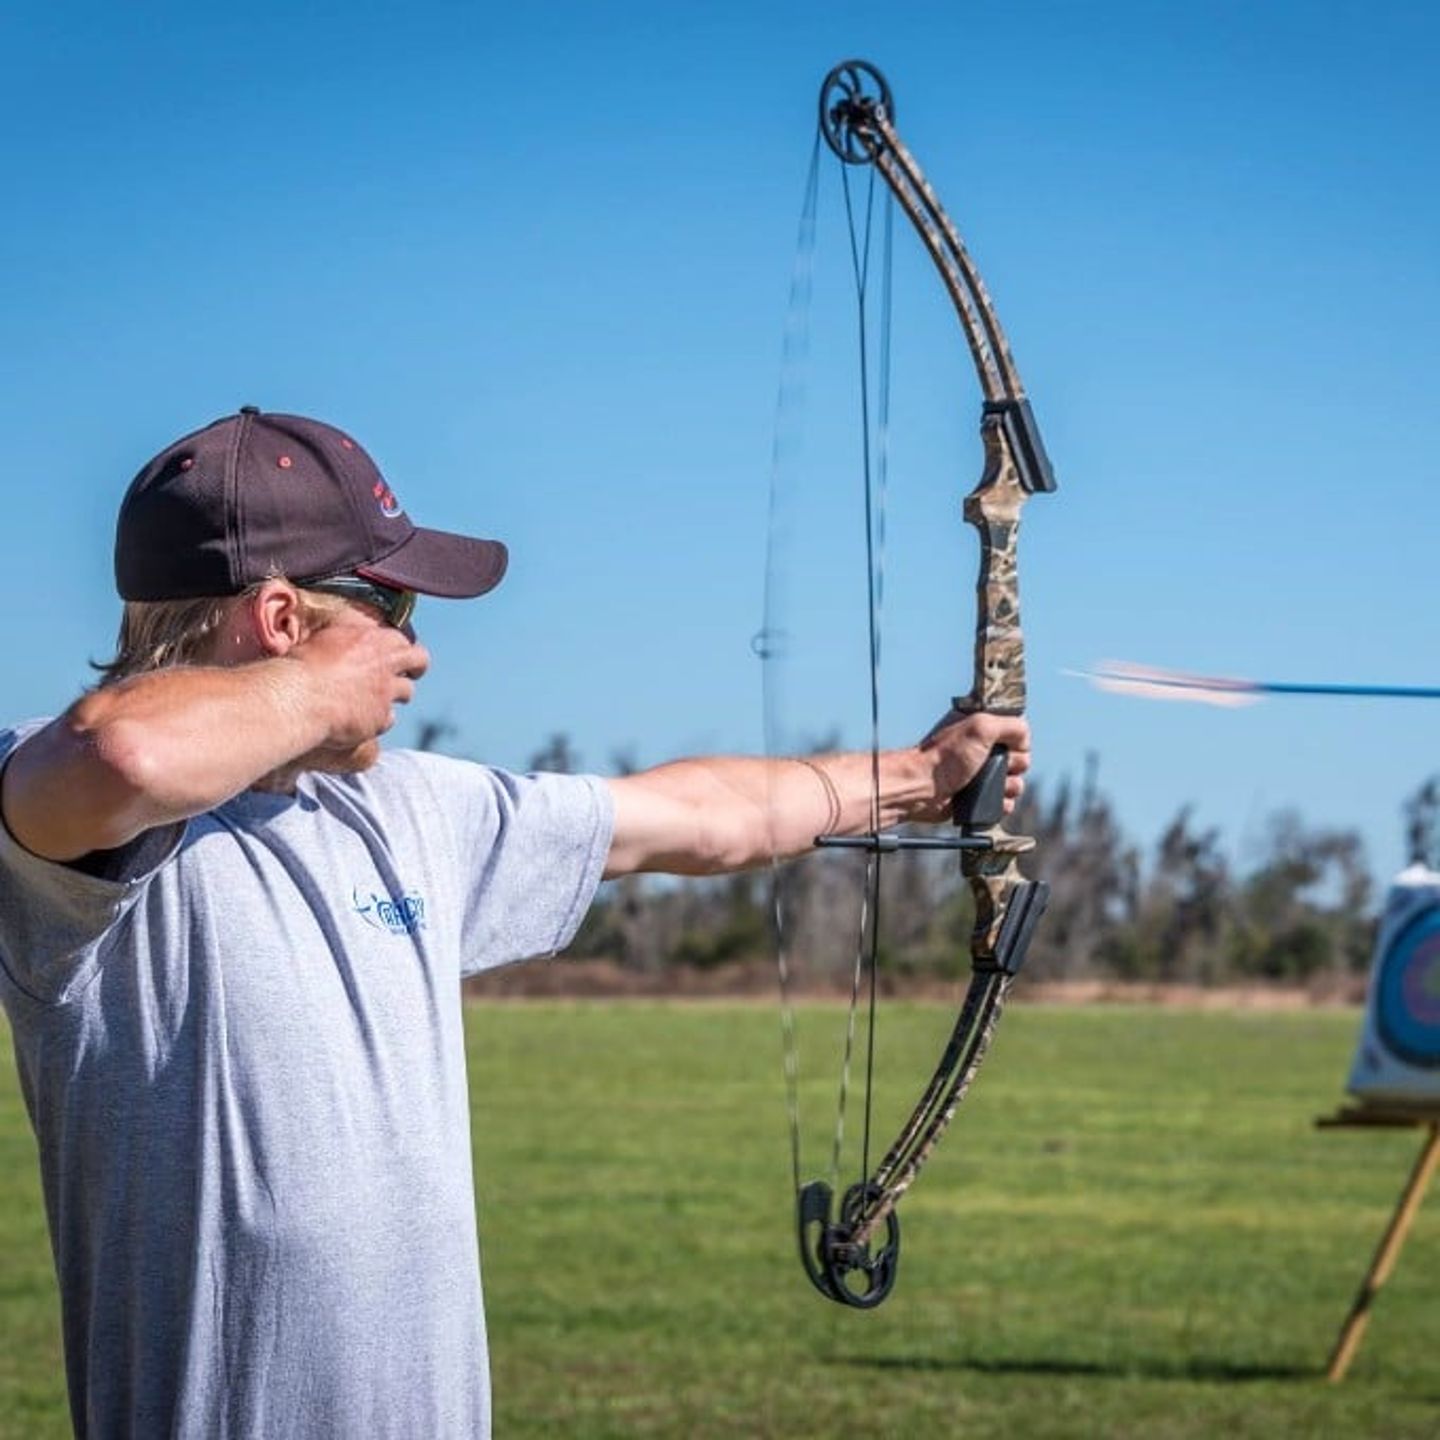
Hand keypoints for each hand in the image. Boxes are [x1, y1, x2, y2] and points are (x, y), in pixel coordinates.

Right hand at [287, 614, 429, 749]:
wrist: (300, 698)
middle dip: (416, 667)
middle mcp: (385, 664)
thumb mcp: (325, 640)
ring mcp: (386, 692)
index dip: (400, 647)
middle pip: (420, 661)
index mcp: (372, 640)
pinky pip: (389, 718)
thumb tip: (350, 639)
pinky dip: (379, 719)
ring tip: (378, 698)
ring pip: (407, 692)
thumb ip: (347, 640)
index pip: (401, 639)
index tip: (395, 653)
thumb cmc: (302, 667)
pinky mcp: (381, 718)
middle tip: (410, 673)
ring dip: (395, 695)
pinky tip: (363, 719)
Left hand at [915, 709, 1031, 821]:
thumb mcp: (981, 726)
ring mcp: (981, 773)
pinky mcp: (979, 795)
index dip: (1016, 739)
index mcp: (981, 726)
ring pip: (1016, 781)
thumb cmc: (945, 756)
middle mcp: (982, 748)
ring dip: (1010, 786)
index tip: (1003, 744)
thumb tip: (1024, 738)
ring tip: (990, 785)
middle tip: (991, 764)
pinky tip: (990, 800)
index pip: (1017, 730)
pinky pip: (1005, 801)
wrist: (921, 789)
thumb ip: (1011, 725)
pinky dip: (1002, 803)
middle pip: (1021, 757)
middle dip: (1014, 764)